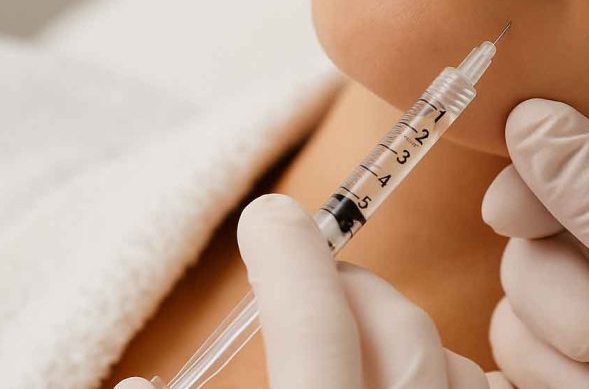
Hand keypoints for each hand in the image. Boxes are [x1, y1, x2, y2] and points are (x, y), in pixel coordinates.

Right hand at [116, 194, 511, 388]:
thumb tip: (136, 380)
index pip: (316, 333)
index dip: (291, 260)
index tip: (268, 217)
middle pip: (399, 335)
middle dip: (350, 285)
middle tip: (311, 268)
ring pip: (452, 363)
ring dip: (400, 329)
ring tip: (356, 329)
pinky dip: (451, 374)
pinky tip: (412, 377)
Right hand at [483, 98, 588, 388]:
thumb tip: (536, 114)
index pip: (576, 182)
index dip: (534, 187)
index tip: (509, 209)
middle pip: (531, 246)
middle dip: (548, 287)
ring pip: (512, 307)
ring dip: (547, 351)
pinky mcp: (560, 386)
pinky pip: (508, 360)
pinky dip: (535, 378)